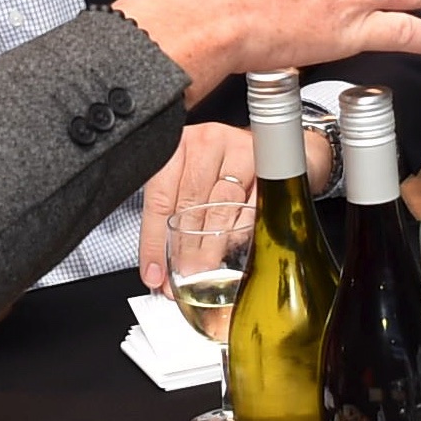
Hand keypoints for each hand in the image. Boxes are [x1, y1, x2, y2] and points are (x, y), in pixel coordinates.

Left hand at [136, 118, 259, 287]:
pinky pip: (251, 207)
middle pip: (190, 204)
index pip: (159, 198)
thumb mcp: (187, 182)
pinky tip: (231, 250)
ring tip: (203, 272)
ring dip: (210, 245)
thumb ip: (171, 220)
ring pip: (221, 206)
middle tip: (182, 277)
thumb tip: (159, 271)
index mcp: (177, 147)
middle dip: (184, 248)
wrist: (266, 147)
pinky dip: (240, 233)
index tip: (154, 273)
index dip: (154, 241)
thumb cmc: (220, 165)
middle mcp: (206, 143)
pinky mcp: (267, 166)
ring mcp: (238, 152)